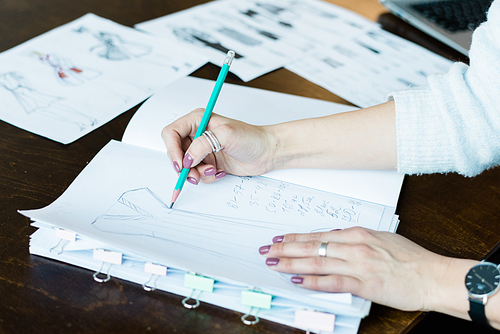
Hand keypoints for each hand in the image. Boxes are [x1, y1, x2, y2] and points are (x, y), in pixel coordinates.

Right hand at [161, 108, 276, 183]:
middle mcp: (197, 134)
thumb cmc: (252, 138)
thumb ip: (203, 144)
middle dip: (184, 166)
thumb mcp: (227, 135)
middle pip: (175, 152)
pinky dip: (205, 177)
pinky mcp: (208, 162)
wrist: (267, 152)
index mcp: (198, 121)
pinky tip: (219, 172)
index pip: (171, 133)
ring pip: (185, 166)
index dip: (173, 149)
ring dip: (196, 173)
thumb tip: (187, 158)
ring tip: (212, 171)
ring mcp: (202, 150)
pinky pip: (197, 174)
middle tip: (194, 173)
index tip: (181, 163)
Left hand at [259, 227, 476, 313]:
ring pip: (317, 262)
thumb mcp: (381, 238)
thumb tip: (336, 238)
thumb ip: (356, 239)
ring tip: (274, 263)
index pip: (318, 235)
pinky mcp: (364, 284)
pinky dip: (313, 281)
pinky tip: (297, 281)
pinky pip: (332, 282)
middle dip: (286, 248)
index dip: (296, 237)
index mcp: (358, 234)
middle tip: (267, 249)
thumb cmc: (410, 258)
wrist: (432, 275)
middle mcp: (354, 246)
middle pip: (312, 246)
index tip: (280, 238)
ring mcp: (358, 264)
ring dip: (292, 263)